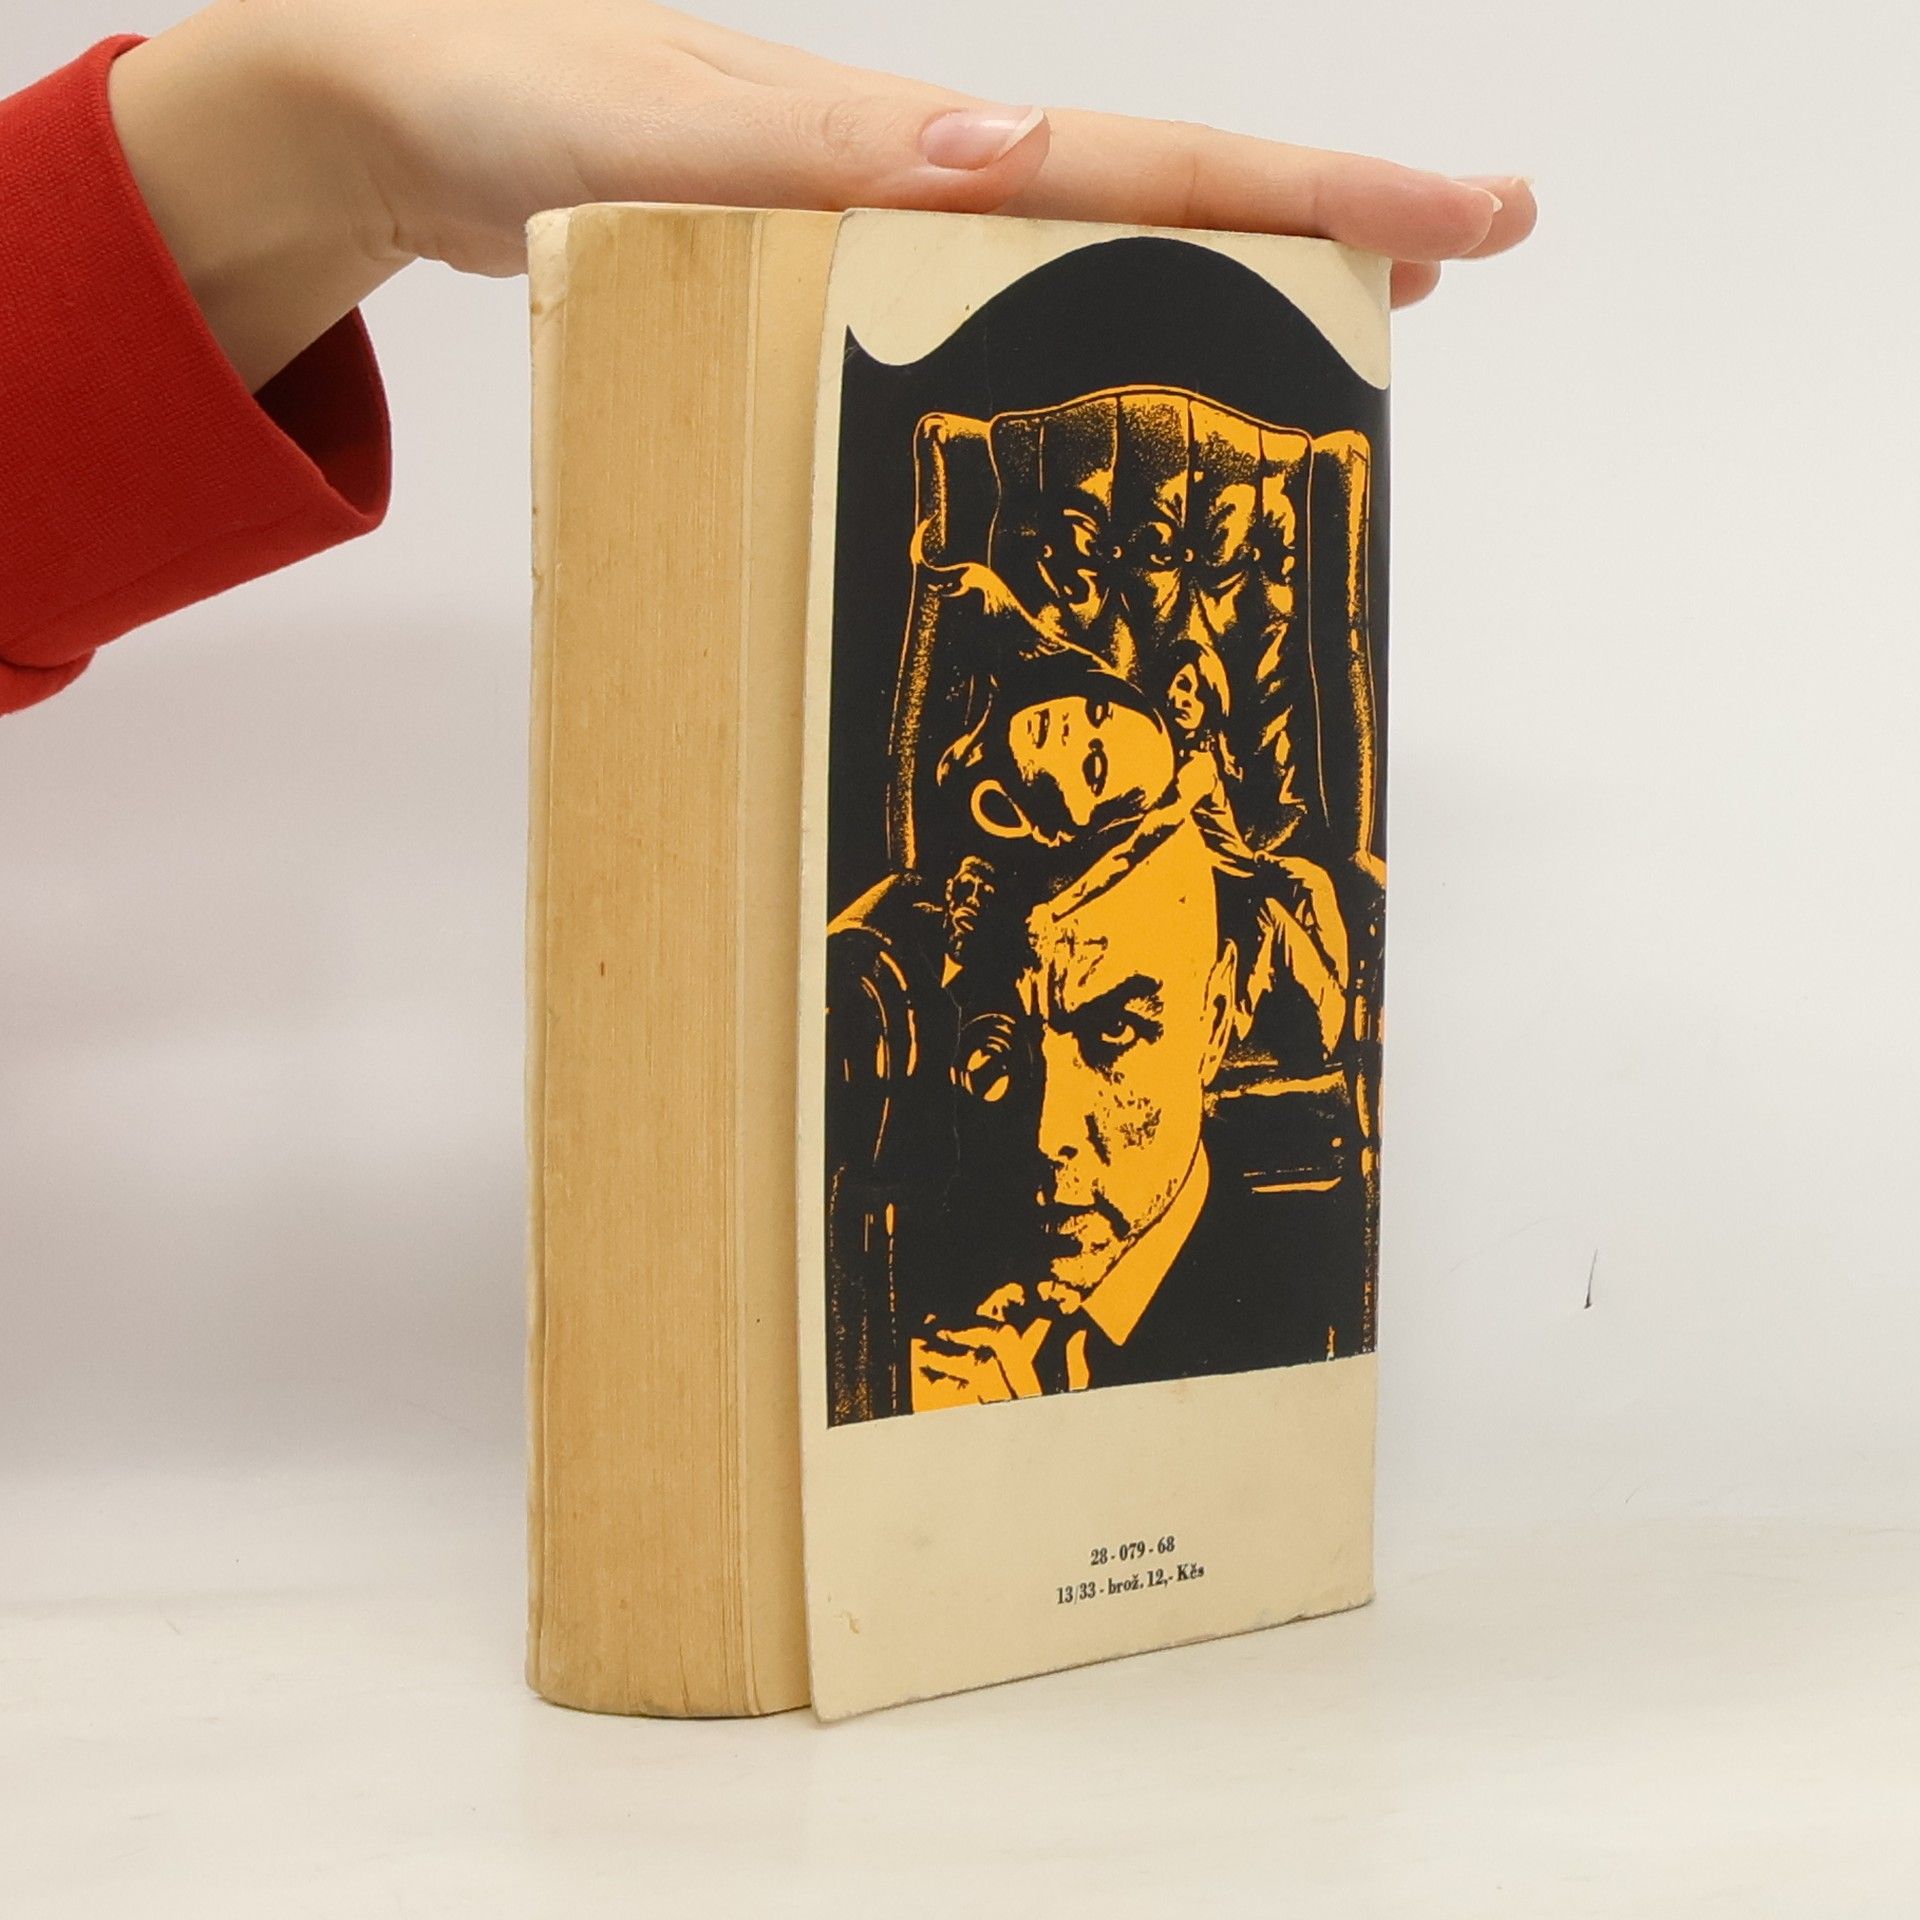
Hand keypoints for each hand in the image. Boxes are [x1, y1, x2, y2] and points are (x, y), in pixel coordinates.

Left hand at [109, 0, 1536, 390]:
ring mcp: (889, 213)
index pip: (1132, 165)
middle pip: (1153, 189)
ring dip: (1229, 266)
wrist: (419, 113)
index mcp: (896, 143)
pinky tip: (1136, 355)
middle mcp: (918, 171)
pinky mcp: (843, 259)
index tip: (1452, 215)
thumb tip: (997, 160)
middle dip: (1317, 217)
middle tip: (1475, 241)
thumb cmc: (513, 116)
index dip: (1297, 199)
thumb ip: (799, 160)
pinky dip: (1094, 312)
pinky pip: (998, 288)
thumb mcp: (640, 143)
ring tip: (1355, 308)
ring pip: (1094, 236)